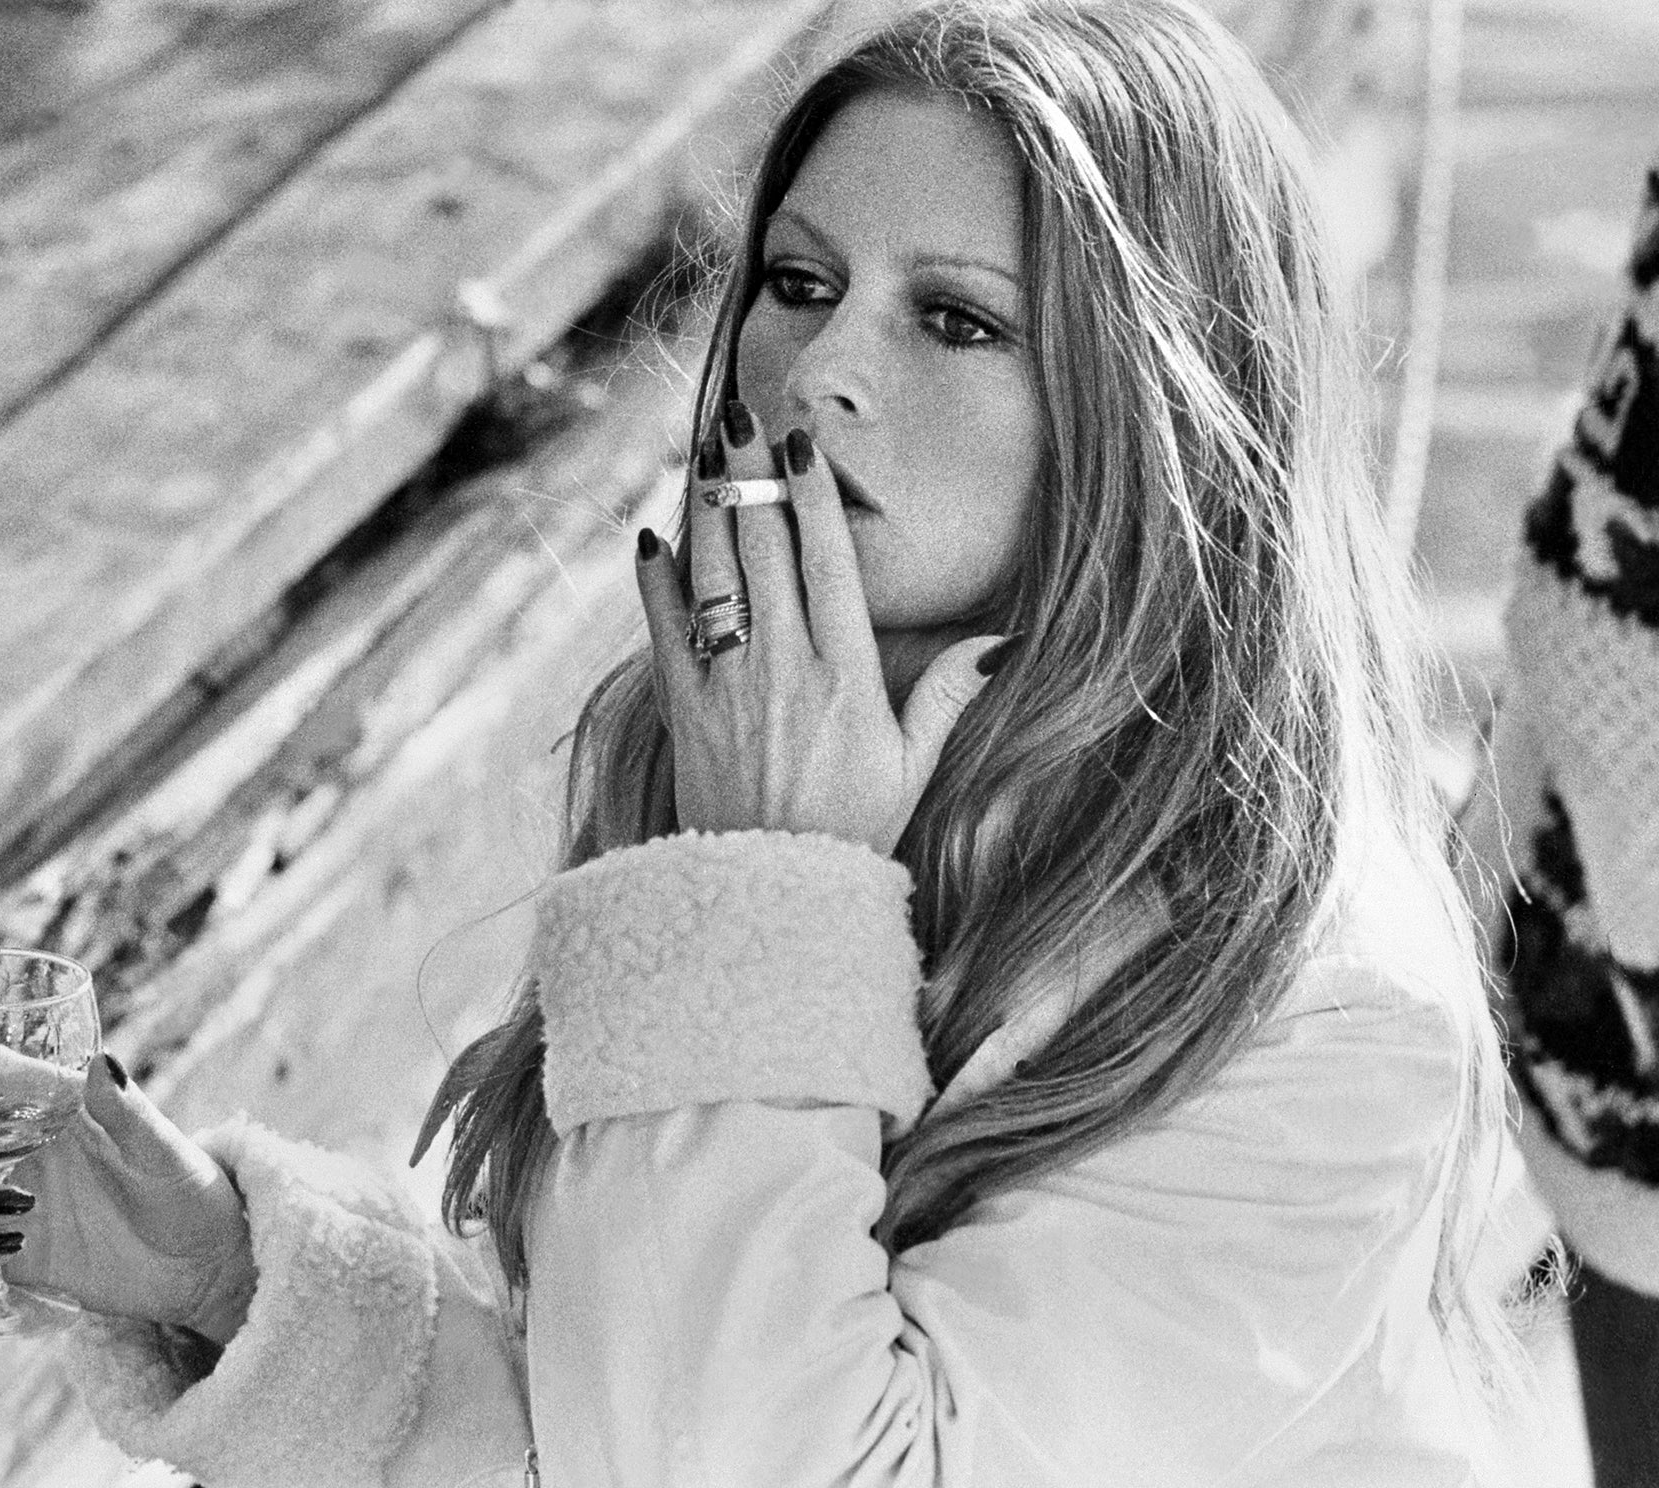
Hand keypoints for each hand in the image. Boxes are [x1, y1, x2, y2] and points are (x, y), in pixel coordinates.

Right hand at [0, 1044, 258, 1345]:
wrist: (206, 1264)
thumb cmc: (192, 1189)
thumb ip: (130, 1112)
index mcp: (54, 1110)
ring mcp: (14, 1205)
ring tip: (19, 1213)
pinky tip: (14, 1248)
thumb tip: (102, 1060)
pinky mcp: (15, 1256)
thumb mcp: (166, 1150)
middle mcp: (23, 1153)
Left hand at [636, 402, 1004, 855]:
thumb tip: (1005, 641)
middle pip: (764, 547)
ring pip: (712, 573)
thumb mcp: (914, 766)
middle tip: (741, 419)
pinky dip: (655, 580)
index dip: (811, 495)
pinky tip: (653, 539)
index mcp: (848, 673)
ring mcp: (728, 685)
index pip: (828, 561)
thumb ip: (948, 696)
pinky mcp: (683, 710)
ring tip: (704, 454)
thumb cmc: (851, 831)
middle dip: (750, 476)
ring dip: (705, 508)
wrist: (772, 896)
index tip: (800, 447)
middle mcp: (786, 666)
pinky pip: (664, 628)